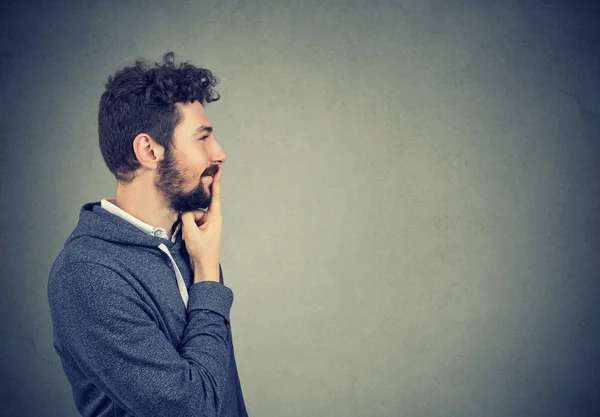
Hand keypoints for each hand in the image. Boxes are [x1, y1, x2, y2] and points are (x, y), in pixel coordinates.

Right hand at [181, 167, 222, 282]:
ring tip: (189, 238)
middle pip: (196, 208)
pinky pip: (190, 222)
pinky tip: (187, 238)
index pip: (215, 196)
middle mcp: (211, 218)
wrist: (205, 267)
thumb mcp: (192, 233)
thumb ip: (186, 218)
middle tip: (191, 233)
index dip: (216, 182)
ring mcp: (206, 224)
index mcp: (215, 217)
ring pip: (191, 216)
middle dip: (189, 218)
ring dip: (187, 226)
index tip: (219, 169)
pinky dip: (187, 229)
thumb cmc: (203, 251)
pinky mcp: (200, 228)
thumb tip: (184, 212)